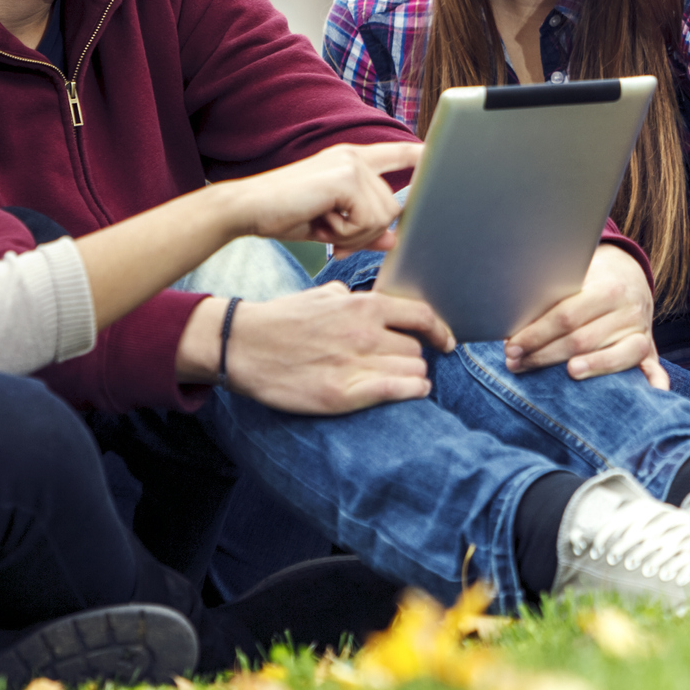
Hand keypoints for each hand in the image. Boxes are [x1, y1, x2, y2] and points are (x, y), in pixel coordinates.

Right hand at [208, 282, 454, 414]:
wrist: (243, 345)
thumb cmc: (282, 319)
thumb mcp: (322, 295)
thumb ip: (353, 298)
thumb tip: (370, 300)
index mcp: (363, 307)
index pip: (422, 316)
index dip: (440, 330)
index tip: (445, 340)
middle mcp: (365, 333)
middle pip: (417, 348)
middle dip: (415, 356)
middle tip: (403, 363)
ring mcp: (356, 364)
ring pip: (413, 371)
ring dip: (413, 375)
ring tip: (403, 378)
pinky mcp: (344, 394)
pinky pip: (398, 391)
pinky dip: (413, 391)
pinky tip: (413, 391)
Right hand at [227, 141, 419, 252]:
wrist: (246, 209)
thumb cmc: (284, 215)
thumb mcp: (332, 226)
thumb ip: (364, 229)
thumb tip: (393, 241)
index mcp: (351, 160)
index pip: (396, 153)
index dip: (419, 154)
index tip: (439, 152)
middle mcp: (356, 157)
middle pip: (392, 209)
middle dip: (365, 232)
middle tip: (329, 230)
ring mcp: (353, 164)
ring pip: (382, 218)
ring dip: (353, 234)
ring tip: (322, 223)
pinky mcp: (347, 177)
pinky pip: (367, 221)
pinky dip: (345, 233)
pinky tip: (320, 221)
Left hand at [504, 243, 664, 387]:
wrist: (628, 277)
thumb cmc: (589, 282)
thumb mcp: (574, 279)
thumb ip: (551, 298)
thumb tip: (511, 316)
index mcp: (607, 287)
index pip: (566, 316)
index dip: (535, 334)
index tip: (510, 347)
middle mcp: (628, 309)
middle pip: (583, 339)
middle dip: (544, 354)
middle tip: (516, 363)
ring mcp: (641, 331)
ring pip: (616, 356)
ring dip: (589, 368)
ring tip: (563, 374)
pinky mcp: (650, 349)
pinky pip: (653, 367)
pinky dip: (654, 381)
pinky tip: (650, 392)